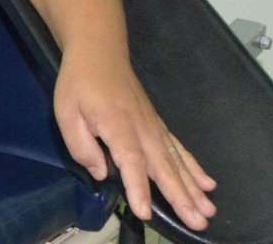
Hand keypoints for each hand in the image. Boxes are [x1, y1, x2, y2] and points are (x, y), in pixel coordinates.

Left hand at [54, 48, 215, 230]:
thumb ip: (81, 145)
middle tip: (197, 221)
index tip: (145, 211)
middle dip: (180, 196)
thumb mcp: (66, 111)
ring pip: (176, 161)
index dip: (138, 186)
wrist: (100, 51)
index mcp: (116, 125)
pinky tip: (207, 184)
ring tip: (207, 211)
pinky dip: (194, 167)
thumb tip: (102, 172)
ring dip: (193, 188)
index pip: (131, 160)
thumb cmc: (79, 82)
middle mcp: (141, 127)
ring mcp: (153, 125)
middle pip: (162, 166)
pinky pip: (179, 148)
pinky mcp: (157, 124)